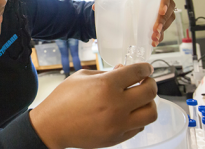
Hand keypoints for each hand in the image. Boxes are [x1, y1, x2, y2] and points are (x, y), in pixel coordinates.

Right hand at [29, 63, 156, 148]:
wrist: (52, 126)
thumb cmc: (63, 99)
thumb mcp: (81, 77)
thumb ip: (105, 73)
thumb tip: (123, 70)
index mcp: (106, 85)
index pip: (138, 72)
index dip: (145, 67)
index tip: (146, 68)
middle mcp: (116, 104)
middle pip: (150, 91)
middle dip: (151, 82)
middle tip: (145, 81)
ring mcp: (118, 123)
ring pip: (151, 112)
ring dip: (149, 103)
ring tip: (140, 99)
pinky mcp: (117, 137)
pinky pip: (140, 126)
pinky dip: (138, 118)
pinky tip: (129, 112)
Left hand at [91, 0, 175, 46]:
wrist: (119, 10)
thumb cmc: (120, 0)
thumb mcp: (113, 0)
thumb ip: (106, 2)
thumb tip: (94, 7)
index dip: (165, 2)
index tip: (161, 11)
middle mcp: (157, 1)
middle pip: (168, 9)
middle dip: (163, 21)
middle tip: (155, 30)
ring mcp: (158, 13)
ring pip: (167, 21)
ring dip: (162, 30)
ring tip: (153, 39)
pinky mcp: (157, 23)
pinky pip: (162, 30)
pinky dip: (159, 37)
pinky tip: (153, 42)